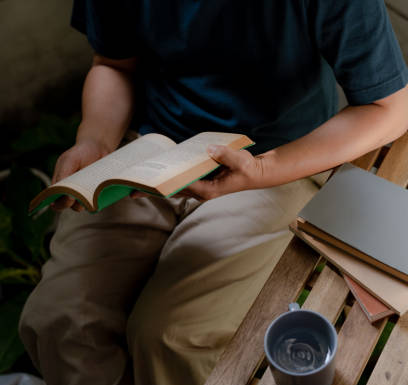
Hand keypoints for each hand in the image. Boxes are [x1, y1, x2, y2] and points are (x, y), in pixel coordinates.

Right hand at [51, 139, 112, 211]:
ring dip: (85, 201)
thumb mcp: (68, 160)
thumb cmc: (79, 153)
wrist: (98, 147)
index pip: (54, 201)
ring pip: (82, 206)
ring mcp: (84, 193)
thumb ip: (63, 175)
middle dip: (70, 204)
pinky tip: (99, 190)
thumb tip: (65, 195)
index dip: (58, 204)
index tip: (65, 199)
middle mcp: (70, 191)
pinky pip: (96, 202)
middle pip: (67, 206)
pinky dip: (97, 199)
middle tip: (77, 195)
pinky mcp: (96, 193)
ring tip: (90, 189)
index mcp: (59, 185)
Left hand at [132, 145, 265, 201]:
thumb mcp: (240, 162)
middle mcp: (202, 191)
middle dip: (153, 191)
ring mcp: (200, 187)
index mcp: (209, 190)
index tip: (147, 186)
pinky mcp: (201, 181)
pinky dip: (169, 178)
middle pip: (173, 192)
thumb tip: (209, 149)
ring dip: (159, 186)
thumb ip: (226, 155)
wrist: (255, 173)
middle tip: (130, 191)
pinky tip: (157, 172)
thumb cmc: (248, 169)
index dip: (163, 186)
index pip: (181, 188)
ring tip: (138, 182)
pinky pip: (181, 181)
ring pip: (175, 188)